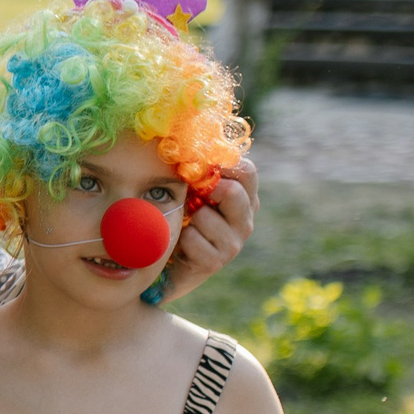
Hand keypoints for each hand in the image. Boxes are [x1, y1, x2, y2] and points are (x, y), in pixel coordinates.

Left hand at [159, 160, 255, 302]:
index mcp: (244, 199)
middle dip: (205, 190)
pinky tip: (180, 246)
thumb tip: (187, 148)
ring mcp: (233, 243)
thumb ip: (198, 173)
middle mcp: (245, 220)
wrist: (167, 265)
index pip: (247, 170)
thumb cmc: (179, 220)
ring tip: (183, 226)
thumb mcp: (191, 193)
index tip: (197, 167)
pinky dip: (179, 239)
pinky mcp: (216, 262)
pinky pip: (192, 238)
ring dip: (187, 218)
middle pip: (232, 191)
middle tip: (189, 196)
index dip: (221, 164)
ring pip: (206, 215)